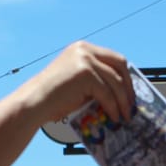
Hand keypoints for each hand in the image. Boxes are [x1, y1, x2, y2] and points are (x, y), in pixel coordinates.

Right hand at [13, 41, 132, 125]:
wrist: (34, 103)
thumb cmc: (53, 97)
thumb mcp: (78, 82)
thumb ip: (96, 80)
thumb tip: (120, 93)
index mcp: (83, 48)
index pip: (114, 58)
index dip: (125, 76)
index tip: (130, 92)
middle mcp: (85, 50)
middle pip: (120, 65)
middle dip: (128, 87)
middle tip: (131, 104)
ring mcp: (85, 59)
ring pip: (115, 82)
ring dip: (123, 101)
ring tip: (124, 115)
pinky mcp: (85, 73)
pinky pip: (107, 93)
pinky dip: (113, 107)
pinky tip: (113, 117)